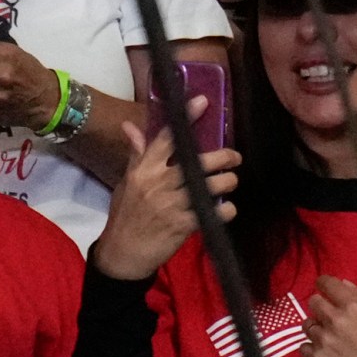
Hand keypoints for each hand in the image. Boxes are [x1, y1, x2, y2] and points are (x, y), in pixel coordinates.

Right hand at [89, 111, 238, 280]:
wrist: (122, 254)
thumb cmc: (125, 215)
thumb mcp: (127, 183)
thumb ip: (137, 155)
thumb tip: (130, 125)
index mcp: (143, 170)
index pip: (167, 139)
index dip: (186, 118)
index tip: (203, 101)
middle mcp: (158, 184)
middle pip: (199, 161)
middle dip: (224, 157)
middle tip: (233, 158)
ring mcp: (172, 205)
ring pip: (212, 185)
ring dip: (228, 182)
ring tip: (230, 182)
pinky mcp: (183, 225)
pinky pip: (215, 212)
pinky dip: (226, 210)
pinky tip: (226, 209)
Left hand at [302, 276, 356, 356]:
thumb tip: (342, 284)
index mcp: (354, 306)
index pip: (326, 283)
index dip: (325, 284)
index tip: (327, 289)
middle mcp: (334, 320)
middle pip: (313, 302)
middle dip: (322, 307)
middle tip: (334, 317)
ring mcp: (322, 340)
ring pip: (308, 325)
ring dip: (318, 328)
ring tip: (334, 339)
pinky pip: (304, 346)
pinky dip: (313, 348)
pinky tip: (329, 353)